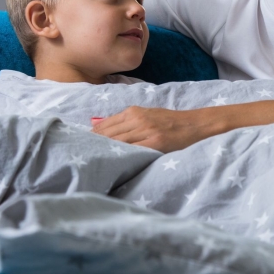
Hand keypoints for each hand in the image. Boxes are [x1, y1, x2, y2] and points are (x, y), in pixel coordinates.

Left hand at [91, 106, 219, 153]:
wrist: (194, 124)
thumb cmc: (169, 122)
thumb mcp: (147, 115)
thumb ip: (127, 122)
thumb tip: (101, 129)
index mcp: (134, 111)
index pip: (104, 125)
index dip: (90, 137)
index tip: (79, 146)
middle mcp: (137, 119)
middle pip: (108, 134)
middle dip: (93, 145)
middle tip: (80, 157)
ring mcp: (146, 131)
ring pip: (118, 142)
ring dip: (103, 152)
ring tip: (90, 162)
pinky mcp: (155, 143)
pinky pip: (133, 150)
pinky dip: (121, 156)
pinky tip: (112, 162)